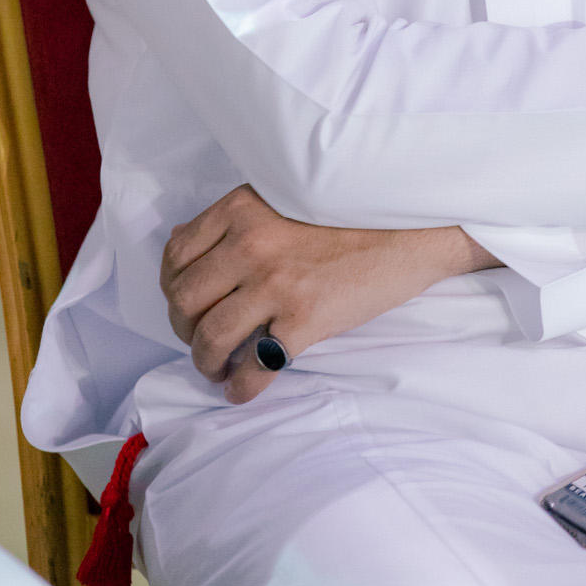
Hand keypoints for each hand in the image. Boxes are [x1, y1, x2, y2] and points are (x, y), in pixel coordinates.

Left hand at [160, 186, 496, 403]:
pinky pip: (254, 366)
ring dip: (205, 362)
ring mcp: (277, 283)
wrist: (413, 228)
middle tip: (200, 340)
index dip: (172, 287)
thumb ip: (238, 218)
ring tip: (217, 369)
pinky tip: (243, 389)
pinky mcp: (305, 318)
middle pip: (185, 300)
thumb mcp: (284, 196)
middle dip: (184, 329)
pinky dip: (241, 386)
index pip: (177, 254)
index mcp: (243, 209)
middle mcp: (251, 243)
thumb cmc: (352, 213)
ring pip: (210, 337)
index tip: (185, 303)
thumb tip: (185, 240)